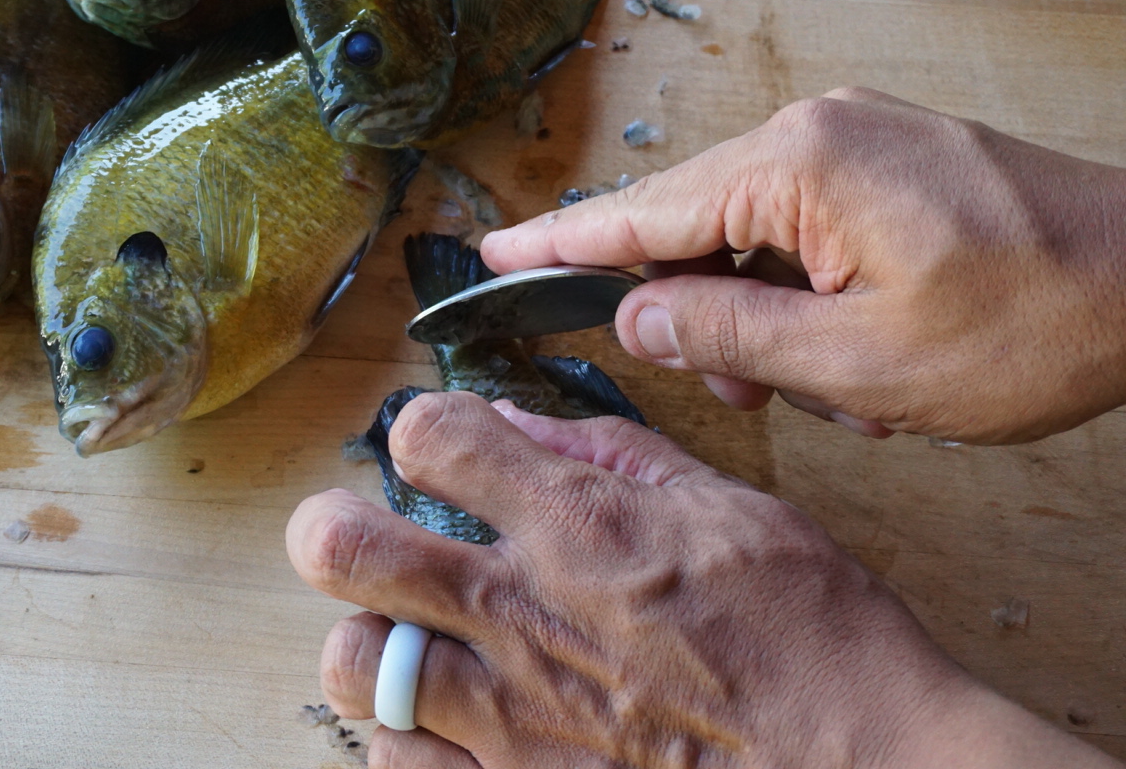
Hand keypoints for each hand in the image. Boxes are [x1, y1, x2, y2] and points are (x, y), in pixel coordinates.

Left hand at [287, 391, 1118, 767]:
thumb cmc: (818, 640)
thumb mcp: (733, 509)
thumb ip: (614, 454)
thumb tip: (518, 419)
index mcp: (579, 527)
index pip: (428, 437)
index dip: (424, 429)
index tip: (442, 448)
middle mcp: (524, 616)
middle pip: (341, 550)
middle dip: (334, 529)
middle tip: (363, 537)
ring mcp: (511, 719)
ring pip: (354, 665)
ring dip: (373, 644)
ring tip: (415, 640)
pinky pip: (399, 766)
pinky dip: (409, 739)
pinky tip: (449, 724)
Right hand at [481, 88, 1125, 442]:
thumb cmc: (1042, 319)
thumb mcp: (863, 363)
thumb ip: (728, 337)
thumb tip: (638, 316)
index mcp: (800, 164)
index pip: (644, 211)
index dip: (562, 241)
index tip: (494, 250)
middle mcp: (819, 131)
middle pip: (699, 224)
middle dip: (706, 316)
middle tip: (744, 392)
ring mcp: (859, 140)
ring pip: (756, 235)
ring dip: (770, 318)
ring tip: (834, 385)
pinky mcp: (891, 161)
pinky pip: (808, 226)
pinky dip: (811, 294)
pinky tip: (860, 353)